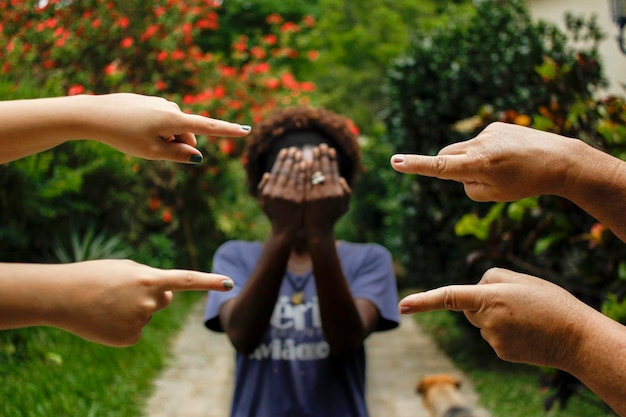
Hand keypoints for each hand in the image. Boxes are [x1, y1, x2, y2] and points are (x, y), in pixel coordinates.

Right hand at [23, 260, 233, 346]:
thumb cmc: (95, 276)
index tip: (230, 282)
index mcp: (149, 279)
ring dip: (134, 309)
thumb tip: (168, 297)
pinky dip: (125, 325)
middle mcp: (149, 302)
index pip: (187, 280)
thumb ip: (153, 279)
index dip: (210, 281)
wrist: (62, 296)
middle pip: (166, 299)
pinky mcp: (130, 338)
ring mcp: (140, 322)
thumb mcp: (127, 269)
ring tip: (109, 303)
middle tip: (124, 291)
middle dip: (154, 294)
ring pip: (149, 314)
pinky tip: (108, 319)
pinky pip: (137, 330)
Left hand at [80, 94, 250, 163]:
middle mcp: (172, 107)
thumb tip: (198, 156)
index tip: (247, 130)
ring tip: (138, 139)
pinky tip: (131, 129)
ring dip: (163, 138)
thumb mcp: (152, 152)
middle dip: (177, 146)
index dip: (228, 132)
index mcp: (175, 120)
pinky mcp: (149, 101)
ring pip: (172, 128)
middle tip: (151, 150)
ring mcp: (160, 103)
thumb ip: (178, 155)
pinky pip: (160, 120)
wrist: (93, 114)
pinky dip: (153, 130)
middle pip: (187, 134)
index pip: (208, 128)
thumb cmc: (123, 136)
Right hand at [258, 147, 304, 236]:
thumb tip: (267, 174)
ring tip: (301, 154)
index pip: (276, 171)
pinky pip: (301, 183)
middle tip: (295, 149)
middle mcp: (276, 192)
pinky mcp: (298, 200)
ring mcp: (288, 196)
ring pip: (293, 175)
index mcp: (268, 191)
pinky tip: (306, 165)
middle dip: (290, 159)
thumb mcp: (264, 202)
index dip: (281, 160)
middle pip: (285, 171)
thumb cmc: (274, 214)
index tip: (286, 150)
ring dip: (297, 163)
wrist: (285, 230)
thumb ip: (263, 188)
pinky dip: (303, 173)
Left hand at [303, 144, 350, 234]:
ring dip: (314, 160)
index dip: (332, 159)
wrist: (318, 230)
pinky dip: (305, 171)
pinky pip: (306, 181)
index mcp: (337, 192)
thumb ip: (345, 193)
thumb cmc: (331, 218)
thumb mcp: (343, 207)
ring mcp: (317, 195)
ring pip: (315, 173)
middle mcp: (328, 192)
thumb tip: (342, 179)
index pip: (334, 171)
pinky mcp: (307, 197)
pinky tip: (304, 162)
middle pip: (324, 169)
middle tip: (320, 145)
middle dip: (323, 156)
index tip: (330, 149)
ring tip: (312, 150)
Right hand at [390, 122, 582, 201]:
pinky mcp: (496, 126)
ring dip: (471, 161)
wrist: (560, 160)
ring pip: (463, 150)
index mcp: (477, 166)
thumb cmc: (525, 183)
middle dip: (449, 167)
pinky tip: (508, 157)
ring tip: (503, 168)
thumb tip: (457, 172)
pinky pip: (479, 142)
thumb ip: (466, 186)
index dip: (415, 165)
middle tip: (476, 180)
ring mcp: (487, 133)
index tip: (394, 161)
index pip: (438, 167)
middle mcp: (478, 145)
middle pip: (446, 156)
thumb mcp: (492, 195)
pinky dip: (485, 152)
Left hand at [398, 268, 596, 369]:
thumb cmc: (550, 302)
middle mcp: (486, 320)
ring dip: (495, 315)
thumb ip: (489, 277)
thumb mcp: (521, 278)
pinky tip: (524, 330)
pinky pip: (492, 335)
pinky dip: (503, 330)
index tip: (402, 306)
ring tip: (525, 315)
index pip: (449, 297)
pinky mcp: (499, 352)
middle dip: (481, 300)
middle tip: (515, 300)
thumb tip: (471, 290)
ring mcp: (492, 339)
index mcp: (490, 297)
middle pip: (468, 306)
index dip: (424, 301)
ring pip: (481, 321)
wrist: (576, 338)